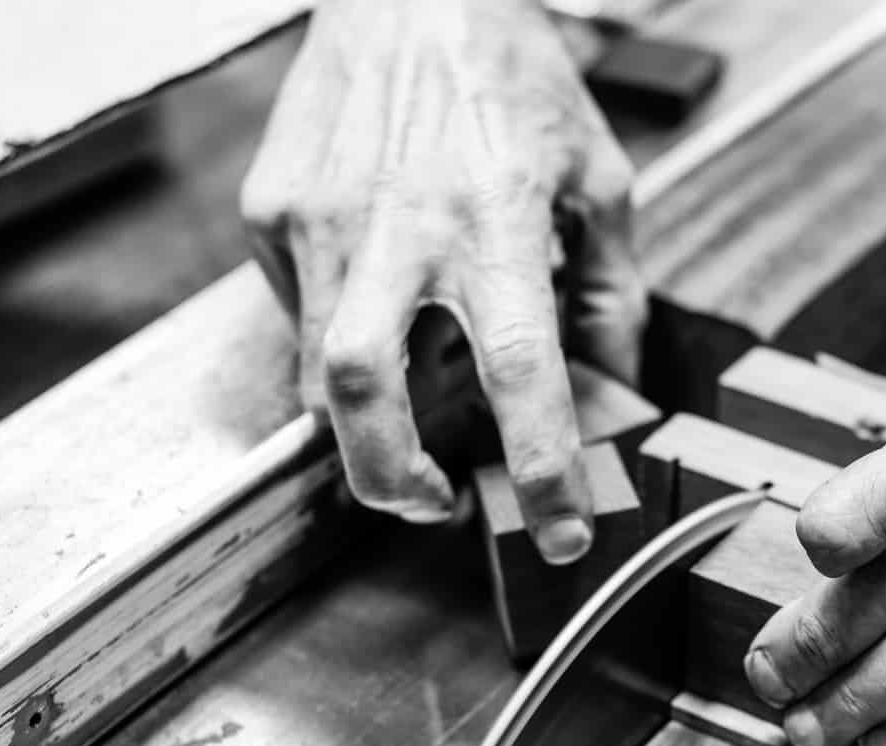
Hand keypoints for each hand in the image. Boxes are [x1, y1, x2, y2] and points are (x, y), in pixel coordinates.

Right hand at [242, 0, 646, 562]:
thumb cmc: (512, 75)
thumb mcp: (600, 174)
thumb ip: (613, 291)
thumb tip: (615, 390)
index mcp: (496, 217)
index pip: (518, 368)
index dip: (540, 465)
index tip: (561, 531)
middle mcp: (399, 223)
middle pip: (365, 390)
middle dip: (391, 478)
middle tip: (434, 502)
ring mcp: (319, 216)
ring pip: (319, 367)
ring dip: (365, 427)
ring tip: (411, 424)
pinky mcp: (270, 208)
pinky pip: (301, 312)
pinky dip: (344, 338)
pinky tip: (379, 304)